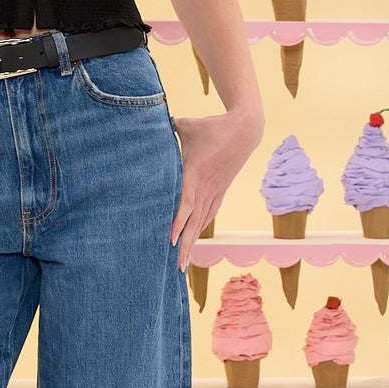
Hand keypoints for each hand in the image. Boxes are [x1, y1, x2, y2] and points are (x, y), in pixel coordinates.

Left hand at [170, 109, 262, 270]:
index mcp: (195, 174)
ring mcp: (216, 191)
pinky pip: (209, 214)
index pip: (185, 204)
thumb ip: (164, 126)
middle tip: (177, 268)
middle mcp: (206, 188)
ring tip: (183, 263)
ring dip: (192, 242)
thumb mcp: (186, 124)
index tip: (170, 241)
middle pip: (194, 222)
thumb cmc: (212, 125)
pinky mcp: (220, 190)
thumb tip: (143, 119)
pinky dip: (200, 229)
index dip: (177, 223)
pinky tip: (194, 240)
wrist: (245, 129)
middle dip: (184, 246)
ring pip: (202, 222)